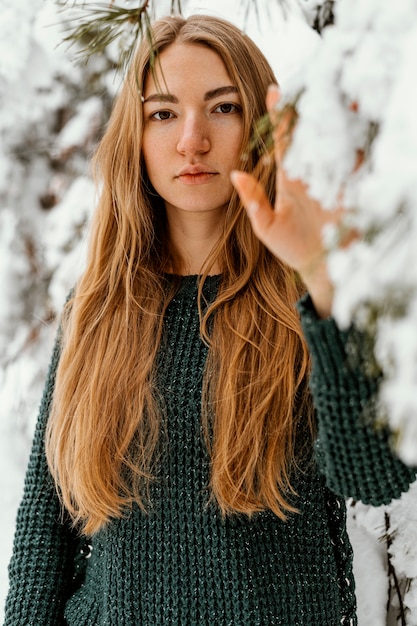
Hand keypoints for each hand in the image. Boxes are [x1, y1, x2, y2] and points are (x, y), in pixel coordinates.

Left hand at [231, 85, 343, 317]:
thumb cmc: (293, 249)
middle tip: (305, 76)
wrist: (322, 268)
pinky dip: (354, 138)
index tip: (273, 90)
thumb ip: (253, 201)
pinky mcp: (351, 186)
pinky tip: (352, 119)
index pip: (284, 141)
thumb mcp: (267, 227)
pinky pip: (354, 157)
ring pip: (333, 138)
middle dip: (308, 105)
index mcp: (290, 179)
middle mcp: (312, 172)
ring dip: (332, 115)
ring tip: (330, 89)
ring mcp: (333, 177)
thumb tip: (234, 175)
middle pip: (311, 132)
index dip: (280, 117)